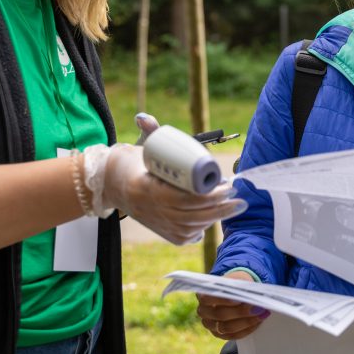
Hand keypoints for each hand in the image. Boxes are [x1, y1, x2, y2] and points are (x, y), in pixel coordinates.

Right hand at [103, 144, 245, 244]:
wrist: (114, 187)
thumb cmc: (134, 164)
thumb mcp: (141, 147)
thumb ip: (148, 130)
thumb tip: (143, 117)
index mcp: (148, 190)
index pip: (185, 199)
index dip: (210, 196)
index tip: (227, 185)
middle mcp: (153, 212)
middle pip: (193, 215)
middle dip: (221, 207)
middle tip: (238, 195)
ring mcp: (158, 225)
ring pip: (192, 228)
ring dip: (215, 218)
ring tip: (233, 204)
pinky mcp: (162, 233)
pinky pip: (186, 236)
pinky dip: (202, 228)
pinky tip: (215, 217)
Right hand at [197, 271, 269, 339]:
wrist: (234, 292)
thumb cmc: (235, 285)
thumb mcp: (237, 280)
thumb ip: (241, 286)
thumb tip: (253, 295)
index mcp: (203, 294)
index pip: (208, 299)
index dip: (224, 300)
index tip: (240, 299)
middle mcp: (203, 311)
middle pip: (220, 315)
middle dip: (241, 312)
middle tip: (259, 307)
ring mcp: (210, 325)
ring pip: (228, 328)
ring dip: (247, 321)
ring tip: (262, 314)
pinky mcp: (220, 334)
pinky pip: (234, 335)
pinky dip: (247, 329)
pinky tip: (258, 322)